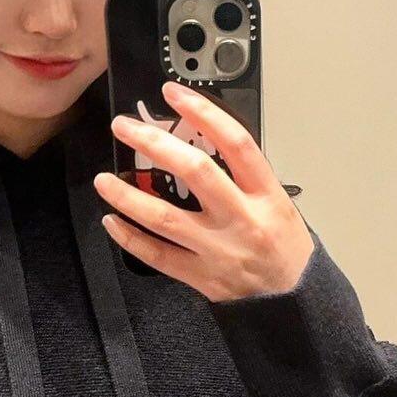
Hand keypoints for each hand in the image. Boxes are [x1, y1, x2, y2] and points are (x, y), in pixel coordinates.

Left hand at [94, 80, 313, 300]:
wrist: (293, 301)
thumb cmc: (287, 249)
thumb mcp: (279, 204)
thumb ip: (245, 176)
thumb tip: (202, 141)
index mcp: (266, 195)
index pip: (234, 143)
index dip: (202, 112)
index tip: (173, 94)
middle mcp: (242, 219)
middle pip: (194, 172)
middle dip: (154, 144)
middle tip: (125, 127)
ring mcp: (219, 249)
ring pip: (164, 217)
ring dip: (127, 196)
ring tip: (103, 179)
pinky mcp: (201, 276)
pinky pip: (158, 256)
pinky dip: (131, 239)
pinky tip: (112, 222)